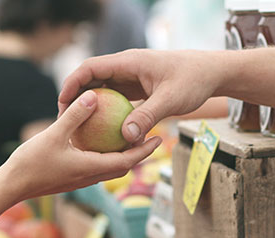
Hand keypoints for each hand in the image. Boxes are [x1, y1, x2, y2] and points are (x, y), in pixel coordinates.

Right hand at [4, 90, 161, 200]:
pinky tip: (100, 142)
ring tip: (130, 138)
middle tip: (151, 137)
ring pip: (110, 168)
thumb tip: (93, 96)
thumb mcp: (53, 134)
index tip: (159, 139)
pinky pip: (96, 166)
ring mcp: (81, 179)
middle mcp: (90, 177)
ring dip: (123, 156)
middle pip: (123, 166)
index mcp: (91, 168)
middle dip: (139, 154)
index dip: (145, 150)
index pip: (127, 161)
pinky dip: (105, 156)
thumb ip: (75, 116)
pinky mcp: (72, 179)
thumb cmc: (31, 163)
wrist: (12, 186)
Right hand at [59, 49, 222, 144]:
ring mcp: (132, 78)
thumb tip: (126, 137)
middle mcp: (127, 68)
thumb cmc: (193, 80)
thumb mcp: (170, 100)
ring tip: (79, 128)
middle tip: (64, 120)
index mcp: (129, 62)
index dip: (72, 83)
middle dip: (76, 98)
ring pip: (103, 90)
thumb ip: (147, 117)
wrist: (211, 73)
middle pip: (92, 79)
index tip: (62, 103)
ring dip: (90, 107)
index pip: (91, 68)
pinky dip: (107, 113)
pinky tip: (103, 133)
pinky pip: (116, 100)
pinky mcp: (138, 88)